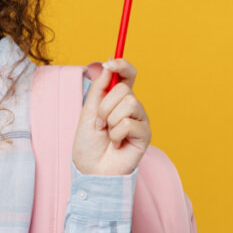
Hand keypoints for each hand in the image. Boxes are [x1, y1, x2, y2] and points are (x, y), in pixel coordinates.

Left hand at [71, 59, 150, 175]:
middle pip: (125, 89)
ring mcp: (140, 120)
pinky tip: (116, 144)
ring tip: (108, 134)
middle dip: (105, 106)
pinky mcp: (145, 134)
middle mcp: (132, 108)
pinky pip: (130, 122)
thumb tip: (107, 65)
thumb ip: (99, 90)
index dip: (122, 66)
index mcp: (117, 100)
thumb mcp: (88, 112)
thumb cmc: (88, 145)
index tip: (111, 62)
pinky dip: (116, 134)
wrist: (91, 170)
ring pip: (129, 103)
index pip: (127, 76)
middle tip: (99, 123)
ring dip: (110, 120)